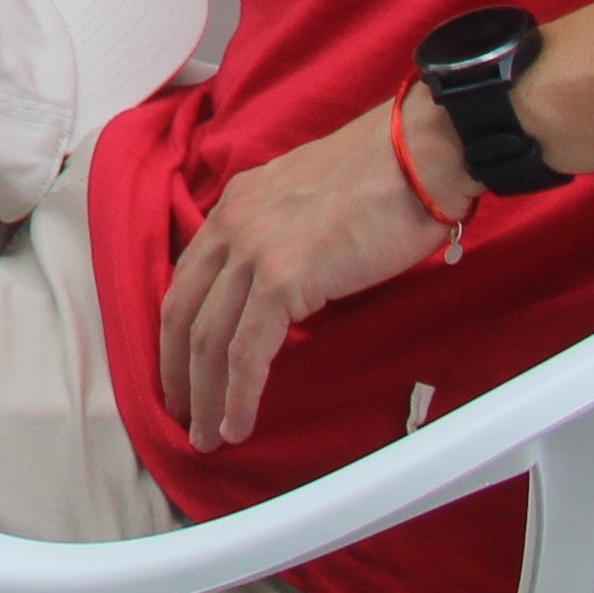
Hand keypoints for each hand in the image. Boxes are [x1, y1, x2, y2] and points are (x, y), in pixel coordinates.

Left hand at [153, 91, 463, 447]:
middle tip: (179, 412)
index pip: (190, 276)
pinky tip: (236, 425)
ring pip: (207, 338)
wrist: (417, 156)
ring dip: (202, 395)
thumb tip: (290, 285)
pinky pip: (246, 350)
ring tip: (206, 436)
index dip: (178, 327)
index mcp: (237, 203)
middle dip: (176, 369)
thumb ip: (286, 237)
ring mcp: (253, 250)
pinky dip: (238, 394)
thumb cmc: (385, 177)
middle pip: (184, 310)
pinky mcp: (282, 278)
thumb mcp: (311, 200)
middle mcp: (232, 223)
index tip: (181, 365)